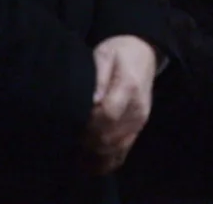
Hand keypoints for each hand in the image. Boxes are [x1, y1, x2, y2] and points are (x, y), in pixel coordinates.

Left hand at [83, 35, 157, 173]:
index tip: (73, 122)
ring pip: (117, 147)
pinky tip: (92, 162)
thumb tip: (92, 101)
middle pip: (110, 135)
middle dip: (88, 141)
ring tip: (77, 152)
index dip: (89, 123)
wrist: (143, 52)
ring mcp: (140, 119)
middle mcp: (138, 107)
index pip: (108, 114)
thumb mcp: (104, 54)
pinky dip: (108, 159)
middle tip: (69, 139)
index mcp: (129, 86)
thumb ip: (97, 77)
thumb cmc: (119, 51)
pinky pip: (125, 149)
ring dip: (95, 154)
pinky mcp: (139, 126)